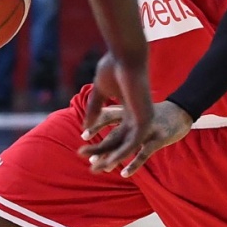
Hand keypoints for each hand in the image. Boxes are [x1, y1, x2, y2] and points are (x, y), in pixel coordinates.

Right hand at [80, 51, 153, 172]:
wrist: (126, 56)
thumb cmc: (114, 67)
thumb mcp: (100, 91)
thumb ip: (94, 108)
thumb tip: (85, 125)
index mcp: (128, 111)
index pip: (114, 134)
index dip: (98, 145)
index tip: (81, 151)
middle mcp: (137, 117)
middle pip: (120, 143)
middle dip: (104, 157)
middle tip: (90, 168)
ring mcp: (143, 119)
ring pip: (127, 147)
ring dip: (111, 159)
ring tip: (96, 170)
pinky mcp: (145, 119)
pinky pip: (134, 143)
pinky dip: (121, 154)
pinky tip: (109, 163)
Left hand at [82, 99, 191, 177]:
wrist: (182, 111)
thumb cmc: (158, 115)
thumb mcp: (139, 116)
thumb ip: (123, 121)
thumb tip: (107, 135)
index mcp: (130, 113)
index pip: (107, 118)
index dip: (95, 126)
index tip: (83, 137)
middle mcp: (136, 121)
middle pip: (112, 135)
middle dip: (97, 145)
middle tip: (80, 153)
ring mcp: (147, 130)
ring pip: (125, 146)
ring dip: (110, 157)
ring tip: (97, 168)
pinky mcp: (159, 138)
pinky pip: (144, 153)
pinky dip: (134, 163)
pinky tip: (124, 173)